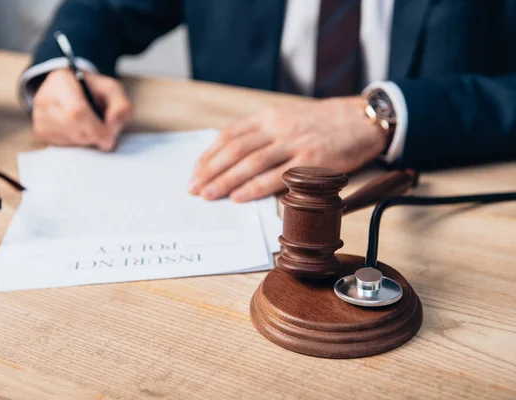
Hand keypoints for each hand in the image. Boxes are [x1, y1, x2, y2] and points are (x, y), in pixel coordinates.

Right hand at [32, 69, 132, 150]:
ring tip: (91, 127)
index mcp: (61, 81)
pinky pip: (63, 146)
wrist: (71, 89)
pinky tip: (80, 131)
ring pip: (68, 140)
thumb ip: (121, 106)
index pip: (76, 112)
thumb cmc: (93, 90)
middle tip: (105, 135)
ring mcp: (39, 116)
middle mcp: (45, 98)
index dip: (95, 129)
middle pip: (72, 127)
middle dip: (93, 136)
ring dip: (86, 141)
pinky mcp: (41, 131)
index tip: (109, 138)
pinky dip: (78, 144)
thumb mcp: (112, 90)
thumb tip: (113, 126)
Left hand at [189, 96, 387, 201]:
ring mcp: (294, 142)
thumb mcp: (288, 116)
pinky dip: (254, 187)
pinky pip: (277, 177)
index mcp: (269, 115)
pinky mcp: (311, 160)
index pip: (230, 135)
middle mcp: (278, 126)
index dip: (209, 154)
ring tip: (208, 195)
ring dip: (225, 181)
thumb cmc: (323, 122)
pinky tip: (238, 197)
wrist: (362, 119)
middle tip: (193, 188)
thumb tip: (234, 158)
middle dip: (210, 171)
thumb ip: (262, 132)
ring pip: (250, 163)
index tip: (196, 171)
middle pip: (234, 150)